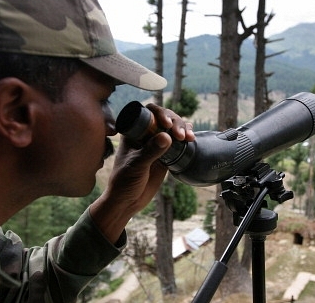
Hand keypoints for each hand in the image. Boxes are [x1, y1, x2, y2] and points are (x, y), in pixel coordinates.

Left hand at [90, 104, 194, 243]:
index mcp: (133, 132)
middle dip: (175, 122)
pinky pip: (178, 141)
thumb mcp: (136, 166)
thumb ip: (150, 151)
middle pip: (164, 117)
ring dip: (183, 128)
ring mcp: (156, 144)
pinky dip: (186, 137)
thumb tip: (167, 136)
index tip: (166, 124)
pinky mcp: (166, 155)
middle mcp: (145, 135)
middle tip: (180, 135)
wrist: (127, 201)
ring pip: (173, 128)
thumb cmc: (124, 182)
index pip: (148, 113)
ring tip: (188, 138)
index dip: (160, 113)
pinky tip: (191, 139)